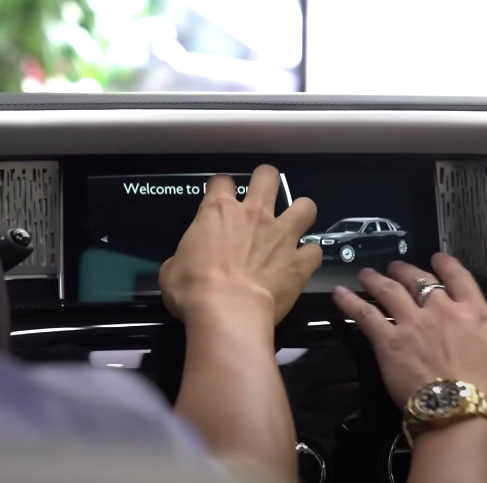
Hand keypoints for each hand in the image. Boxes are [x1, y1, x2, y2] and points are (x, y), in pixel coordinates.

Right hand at [160, 165, 322, 326]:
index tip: (220, 198)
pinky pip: (314, 251)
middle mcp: (254, 214)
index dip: (220, 188)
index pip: (221, 181)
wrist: (227, 311)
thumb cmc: (193, 289)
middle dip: (266, 181)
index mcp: (218, 211)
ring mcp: (281, 235)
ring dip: (300, 213)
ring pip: (304, 205)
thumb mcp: (172, 269)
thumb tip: (185, 263)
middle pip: (267, 176)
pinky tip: (302, 263)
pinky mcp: (299, 261)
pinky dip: (309, 256)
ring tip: (294, 225)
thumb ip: (184, 257)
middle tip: (263, 196)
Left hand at [332, 253, 486, 419]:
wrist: (462, 412)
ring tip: (366, 273)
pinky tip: (339, 294)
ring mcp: (412, 323)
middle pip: (419, 280)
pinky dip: (351, 302)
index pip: (458, 278)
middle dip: (406, 270)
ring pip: (389, 291)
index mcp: (474, 312)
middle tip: (396, 266)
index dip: (446, 265)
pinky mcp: (388, 342)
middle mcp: (440, 310)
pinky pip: (365, 316)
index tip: (437, 259)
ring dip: (376, 279)